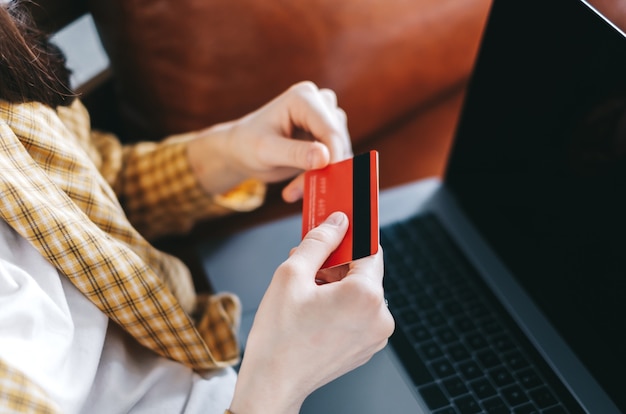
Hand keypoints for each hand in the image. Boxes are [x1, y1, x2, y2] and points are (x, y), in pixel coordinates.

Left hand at [186, 81, 351, 201]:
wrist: (240, 151)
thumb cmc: (247, 144)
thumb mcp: (266, 151)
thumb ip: (295, 153)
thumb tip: (325, 158)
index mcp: (303, 98)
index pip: (329, 128)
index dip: (334, 156)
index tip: (330, 181)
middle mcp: (318, 104)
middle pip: (337, 140)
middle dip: (324, 168)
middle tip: (298, 191)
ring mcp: (324, 121)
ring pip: (339, 152)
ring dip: (321, 174)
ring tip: (293, 191)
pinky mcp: (326, 138)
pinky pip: (334, 160)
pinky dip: (320, 177)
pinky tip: (297, 188)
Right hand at [229, 212, 394, 413]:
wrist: (273, 383)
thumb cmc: (279, 336)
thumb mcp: (291, 274)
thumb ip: (319, 241)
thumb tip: (338, 222)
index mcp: (365, 296)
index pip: (369, 249)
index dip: (348, 238)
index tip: (334, 234)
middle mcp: (380, 317)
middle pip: (364, 273)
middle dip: (336, 265)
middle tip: (307, 267)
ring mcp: (376, 336)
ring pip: (360, 293)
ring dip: (337, 286)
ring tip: (306, 294)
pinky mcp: (367, 347)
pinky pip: (359, 314)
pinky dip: (341, 306)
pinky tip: (315, 311)